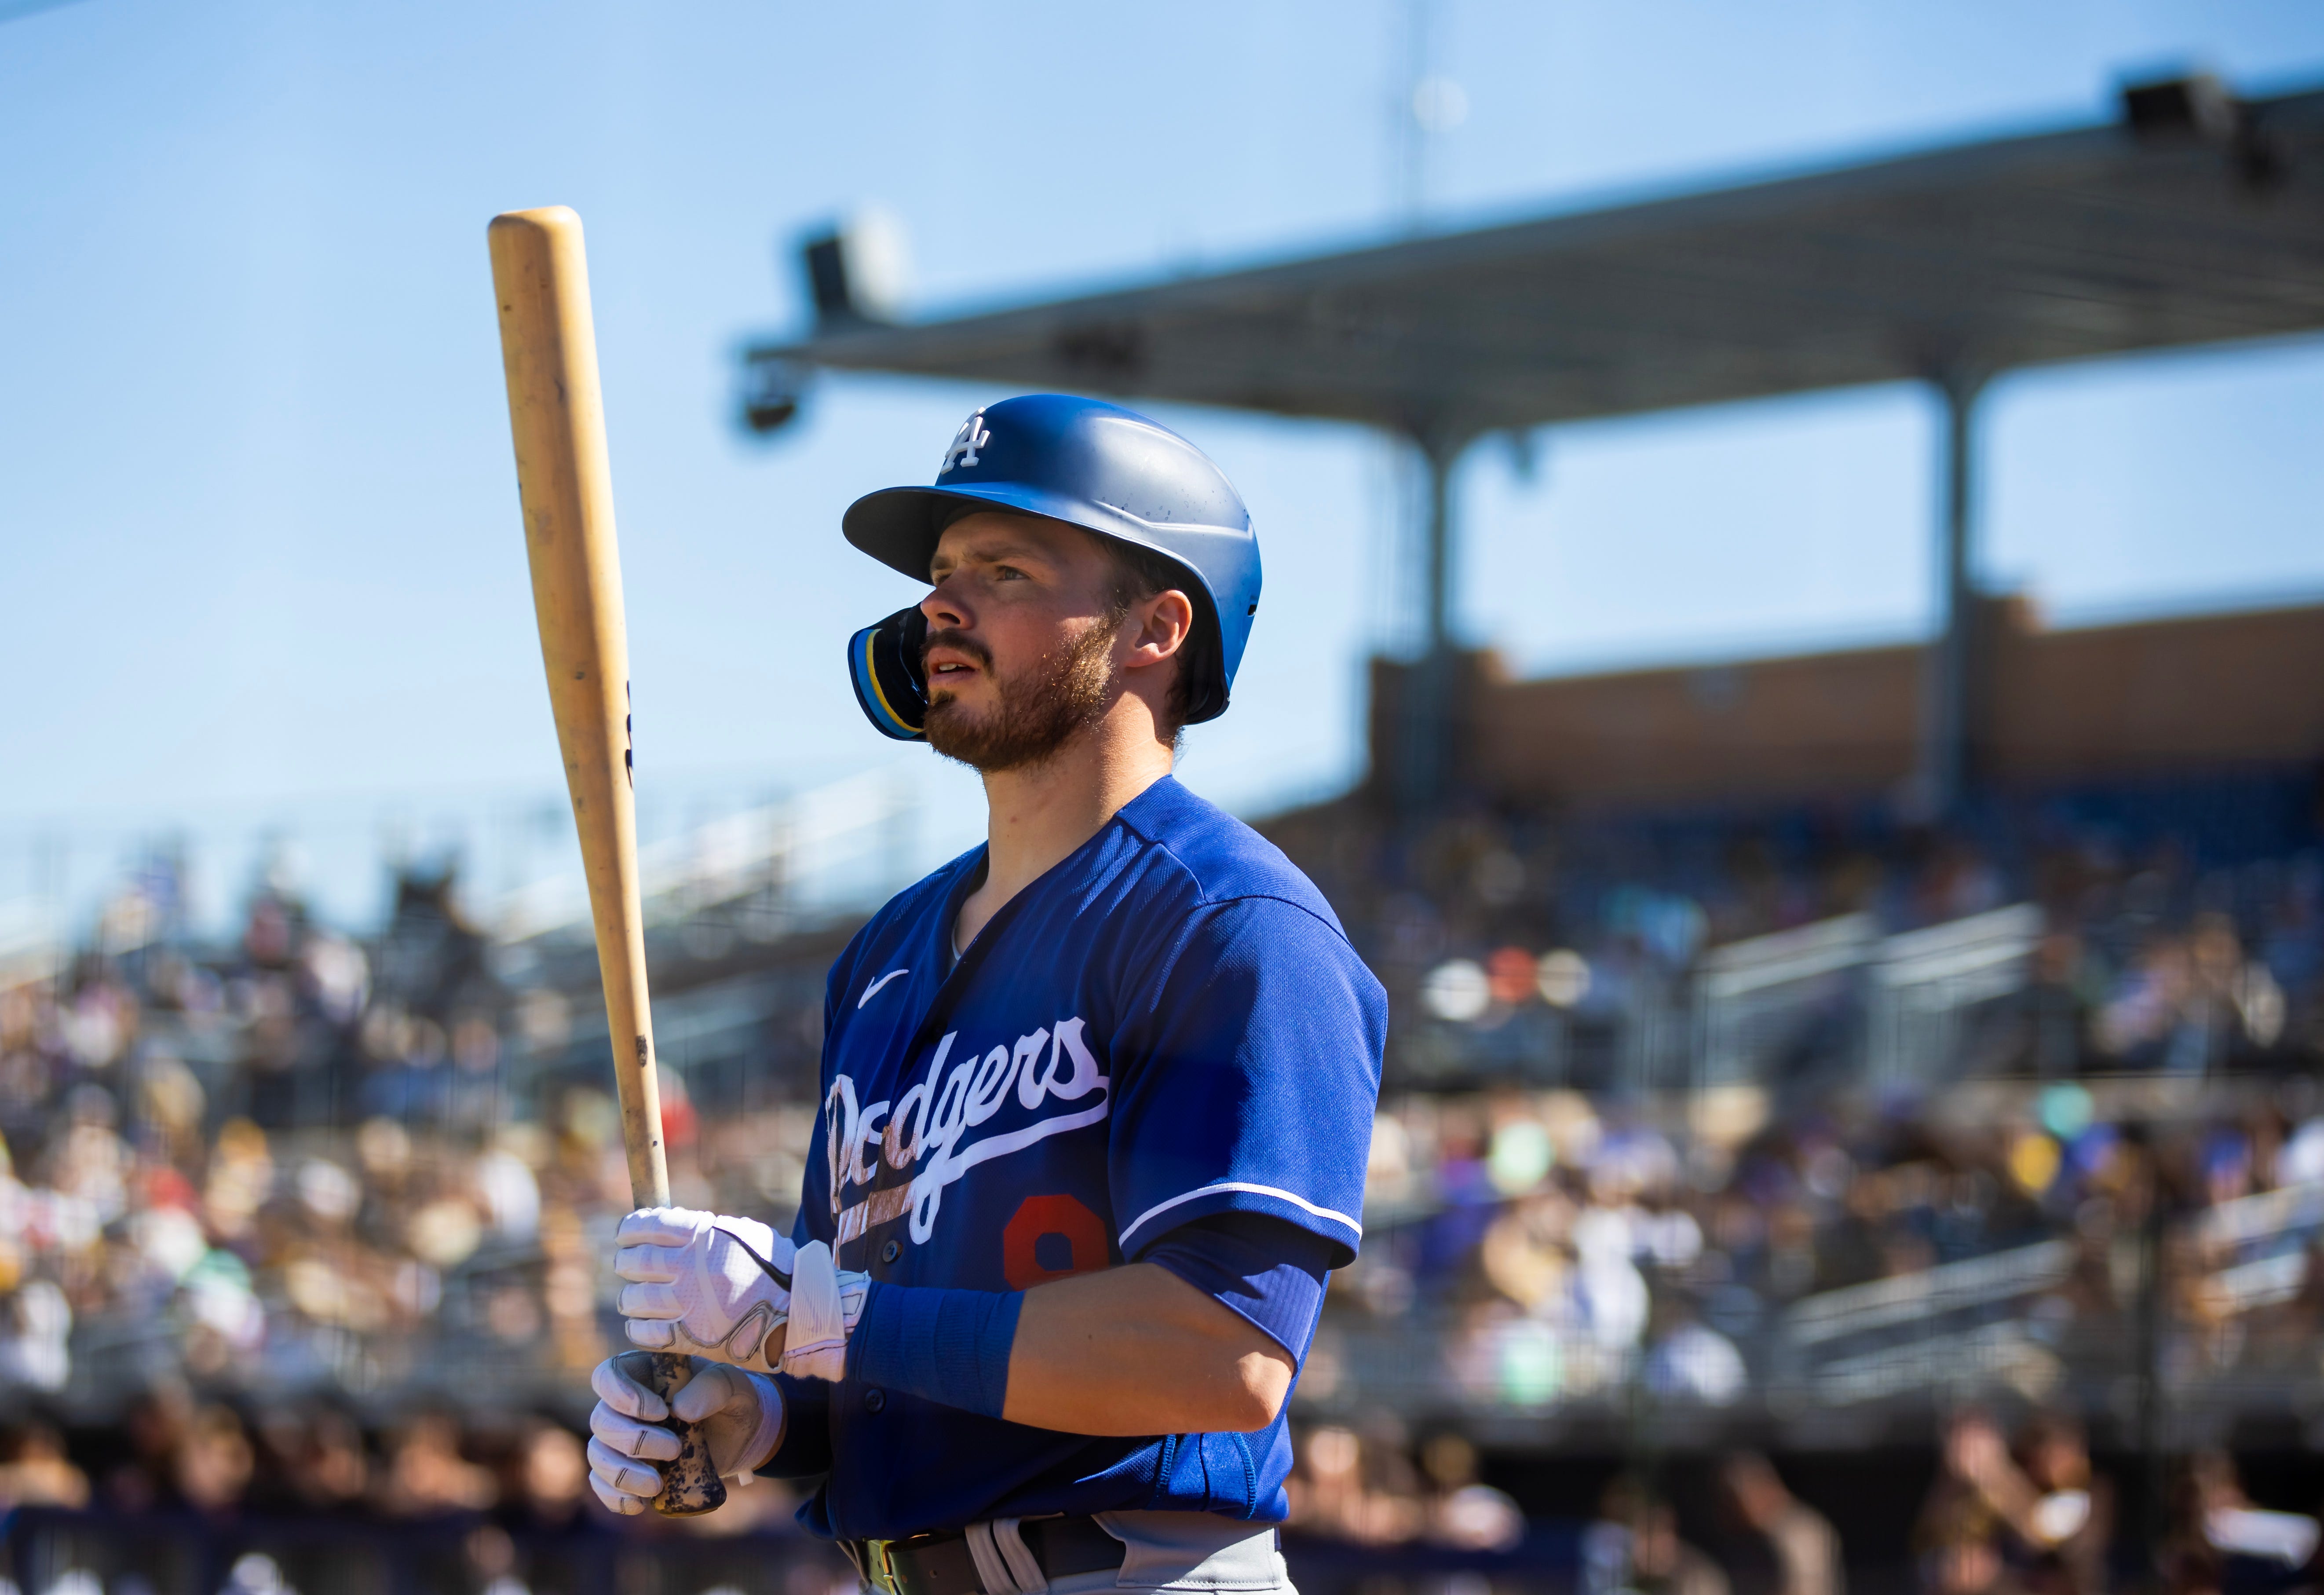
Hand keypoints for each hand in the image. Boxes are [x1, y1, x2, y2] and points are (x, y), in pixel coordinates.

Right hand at [586, 1352, 782, 1515]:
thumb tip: (680, 1409)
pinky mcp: (626, 1471)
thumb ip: (713, 1387)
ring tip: (656, 1486)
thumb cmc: (730, 1400)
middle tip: (675, 1449)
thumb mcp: (734, 1385)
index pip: (608, 1376)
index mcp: (642, 1373)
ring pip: (598, 1455)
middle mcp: (623, 1406)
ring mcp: (620, 1441)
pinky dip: (615, 1497)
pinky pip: (603, 1485)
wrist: (739, 1437)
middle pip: (601, 1421)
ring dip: (622, 1474)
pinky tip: (639, 1505)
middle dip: (634, 1440)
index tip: (660, 1412)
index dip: (623, 1395)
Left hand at [614, 1207, 794, 1371]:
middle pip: (634, 1262)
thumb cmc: (776, 1268)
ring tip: (637, 1299)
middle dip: (626, 1263)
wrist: (802, 1311)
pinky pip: (644, 1333)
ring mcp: (689, 1304)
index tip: (626, 1235)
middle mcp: (690, 1267)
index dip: (628, 1230)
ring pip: (633, 1299)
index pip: (646, 1225)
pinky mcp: (691, 1337)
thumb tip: (668, 1227)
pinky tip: (646, 1324)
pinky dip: (639, 1328)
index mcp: (703, 1236)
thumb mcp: (743, 1234)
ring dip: (631, 1298)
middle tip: (629, 1267)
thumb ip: (705, 1231)